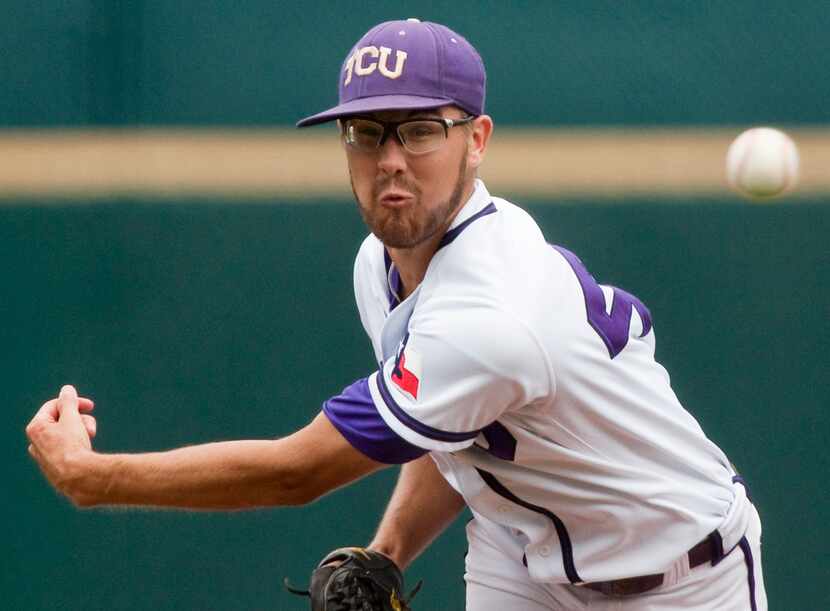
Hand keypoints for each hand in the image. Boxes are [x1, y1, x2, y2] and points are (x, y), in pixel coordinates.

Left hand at [26, 385, 99, 505]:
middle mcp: (35, 441)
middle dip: (79, 420)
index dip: (74, 402)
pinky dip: (77, 444)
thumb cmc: (73, 446)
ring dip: (80, 432)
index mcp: (36, 427)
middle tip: (91, 427)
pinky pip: (66, 447)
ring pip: (65, 434)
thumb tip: (66, 390)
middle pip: (61, 420)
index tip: (90, 406)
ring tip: (91, 439)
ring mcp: (43, 455)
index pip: (54, 406)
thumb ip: (69, 402)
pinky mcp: (53, 466)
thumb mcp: (72, 418)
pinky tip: (86, 450)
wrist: (78, 477)